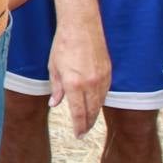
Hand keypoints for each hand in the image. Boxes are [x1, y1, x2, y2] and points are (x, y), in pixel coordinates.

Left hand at [48, 16, 110, 135]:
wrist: (81, 27)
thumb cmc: (62, 45)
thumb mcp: (53, 67)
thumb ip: (56, 88)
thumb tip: (54, 104)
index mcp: (73, 83)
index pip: (78, 112)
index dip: (78, 126)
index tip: (78, 135)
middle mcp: (90, 84)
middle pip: (91, 111)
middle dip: (87, 124)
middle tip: (82, 133)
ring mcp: (101, 79)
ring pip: (99, 103)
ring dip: (94, 114)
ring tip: (88, 122)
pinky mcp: (108, 73)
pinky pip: (105, 93)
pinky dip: (100, 101)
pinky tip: (95, 105)